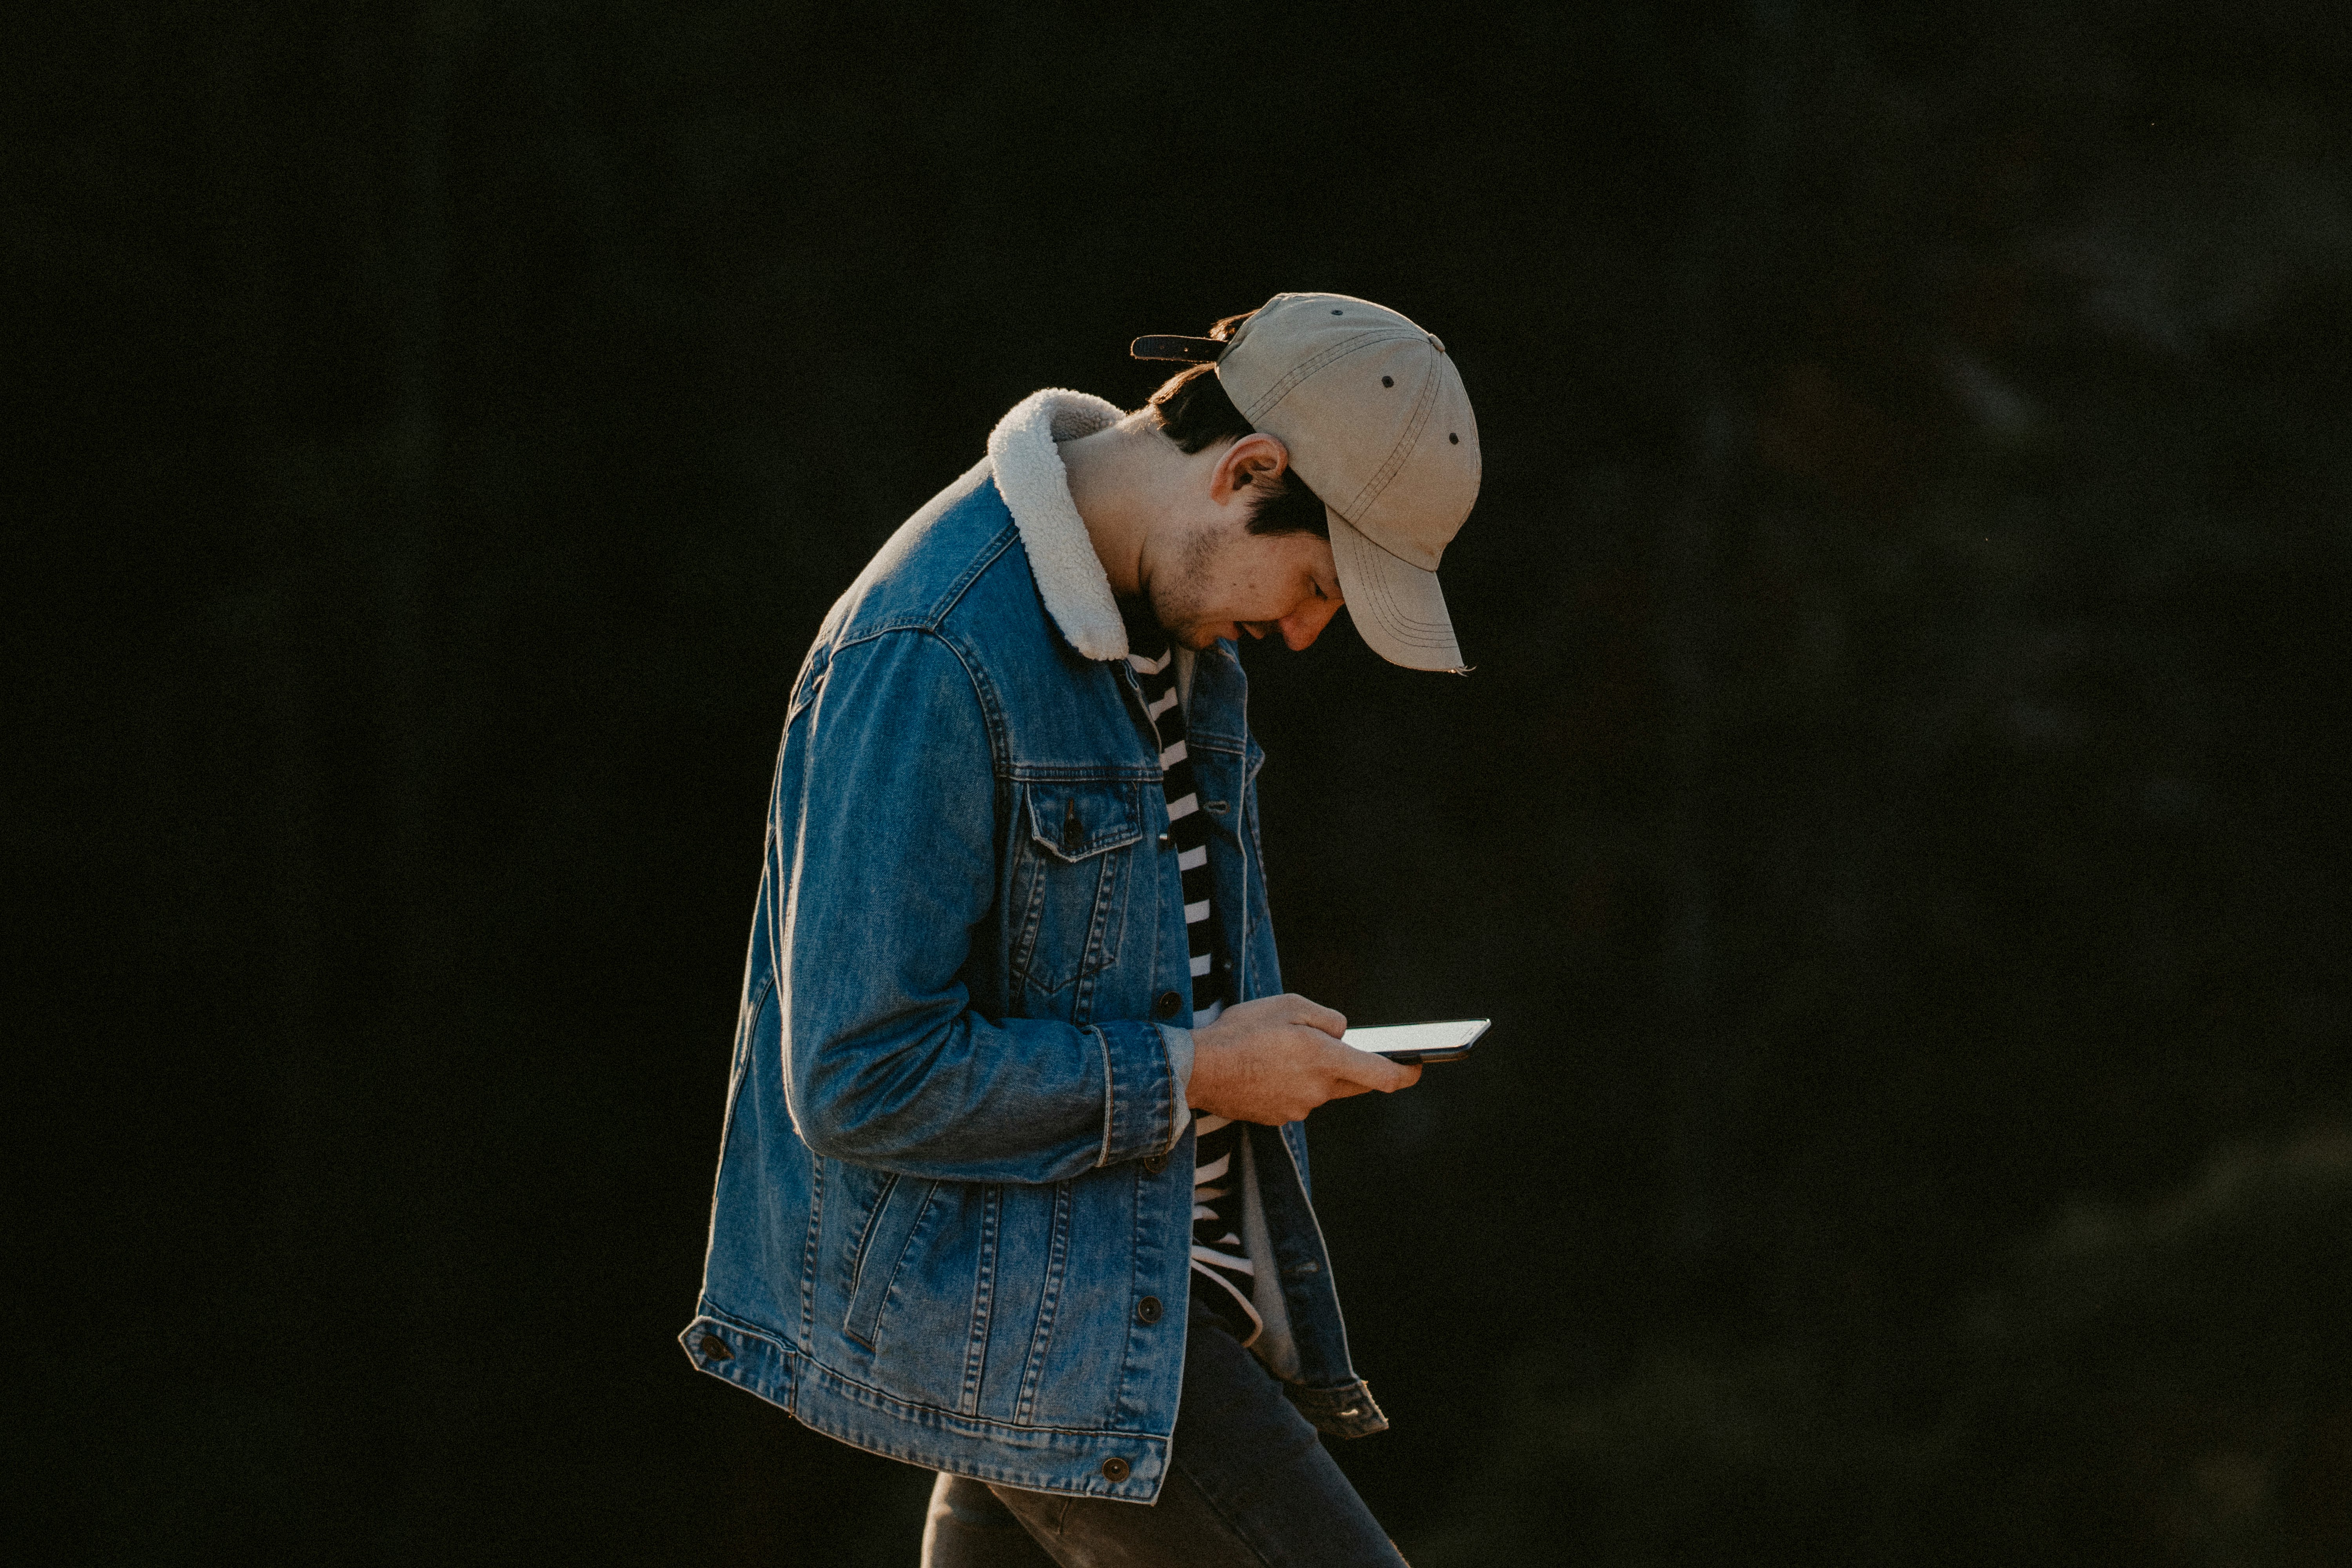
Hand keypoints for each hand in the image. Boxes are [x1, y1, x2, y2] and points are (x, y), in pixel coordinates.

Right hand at [1184, 993, 1420, 1125]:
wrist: (1198, 1069)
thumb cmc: (1243, 1031)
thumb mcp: (1289, 1004)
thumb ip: (1327, 1018)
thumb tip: (1343, 1033)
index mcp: (1326, 1059)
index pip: (1381, 1075)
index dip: (1405, 1073)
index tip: (1417, 1067)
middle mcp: (1319, 1089)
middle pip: (1353, 1083)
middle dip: (1351, 1065)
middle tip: (1327, 1046)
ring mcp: (1299, 1108)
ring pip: (1321, 1089)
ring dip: (1312, 1072)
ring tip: (1276, 1051)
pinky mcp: (1279, 1118)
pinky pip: (1297, 1099)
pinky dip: (1289, 1084)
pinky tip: (1264, 1068)